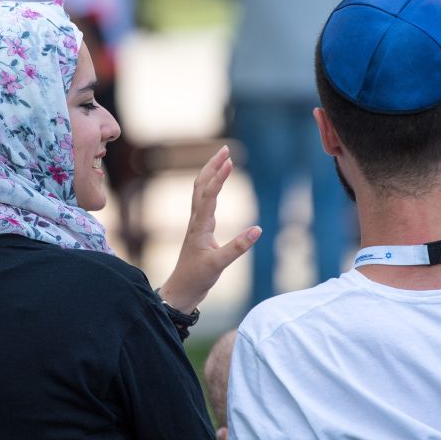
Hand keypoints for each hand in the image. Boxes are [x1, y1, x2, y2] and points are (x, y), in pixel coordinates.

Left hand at [158, 146, 260, 312]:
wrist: (182, 290)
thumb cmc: (197, 278)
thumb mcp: (219, 265)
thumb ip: (238, 247)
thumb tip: (258, 229)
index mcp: (200, 226)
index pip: (209, 195)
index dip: (219, 178)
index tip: (230, 161)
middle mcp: (196, 221)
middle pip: (201, 186)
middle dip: (212, 166)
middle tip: (225, 149)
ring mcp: (197, 225)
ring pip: (201, 192)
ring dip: (210, 174)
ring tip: (223, 160)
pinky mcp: (200, 230)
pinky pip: (204, 202)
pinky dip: (211, 188)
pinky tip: (217, 186)